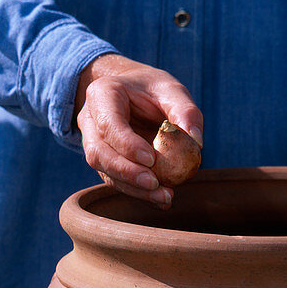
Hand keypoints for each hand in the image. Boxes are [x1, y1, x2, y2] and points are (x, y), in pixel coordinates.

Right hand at [75, 54, 202, 206]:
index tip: (151, 160)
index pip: (108, 125)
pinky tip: (160, 199)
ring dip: (133, 188)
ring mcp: (92, 142)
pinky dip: (138, 192)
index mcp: (102, 95)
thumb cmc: (151, 88)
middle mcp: (90, 121)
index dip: (127, 145)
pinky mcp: (103, 161)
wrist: (131, 91)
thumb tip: (196, 142)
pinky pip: (115, 180)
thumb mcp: (171, 90)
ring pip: (104, 171)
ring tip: (164, 197)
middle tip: (155, 184)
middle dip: (127, 173)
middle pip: (98, 153)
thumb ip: (185, 111)